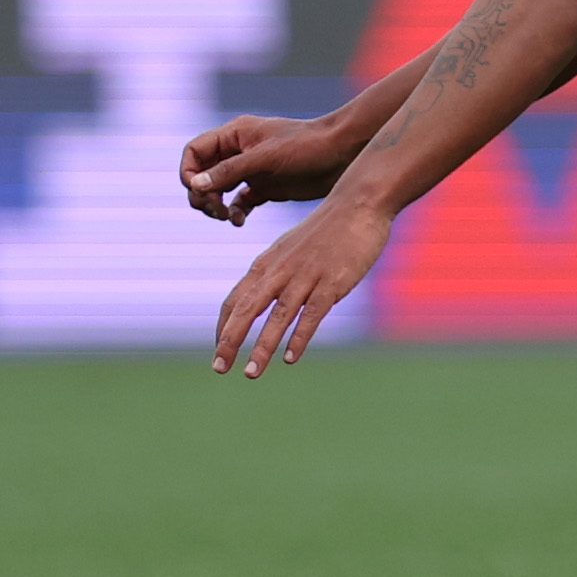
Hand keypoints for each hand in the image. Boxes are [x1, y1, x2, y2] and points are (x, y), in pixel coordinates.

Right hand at [179, 112, 356, 224]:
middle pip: (202, 175)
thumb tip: (194, 185)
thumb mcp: (266, 158)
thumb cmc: (306, 146)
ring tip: (227, 217)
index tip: (199, 191)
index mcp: (234, 135)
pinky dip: (234, 213)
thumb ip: (229, 172)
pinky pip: (238, 203)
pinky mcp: (265, 188)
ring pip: (217, 191)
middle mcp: (239, 152)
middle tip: (216, 210)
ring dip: (215, 206)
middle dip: (202, 194)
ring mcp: (251, 171)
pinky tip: (240, 221)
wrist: (342, 154)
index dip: (189, 172)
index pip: (194, 152)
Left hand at [211, 200, 386, 377]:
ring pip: (278, 316)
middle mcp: (280, 270)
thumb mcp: (289, 248)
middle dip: (230, 340)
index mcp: (267, 263)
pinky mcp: (332, 282)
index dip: (224, 327)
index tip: (218, 350)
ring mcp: (306, 276)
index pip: (235, 300)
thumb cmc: (325, 229)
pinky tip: (290, 358)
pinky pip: (311, 314)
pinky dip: (299, 338)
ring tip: (251, 373)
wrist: (358, 203)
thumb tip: (259, 297)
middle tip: (219, 368)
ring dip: (262, 347)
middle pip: (248, 309)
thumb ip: (273, 272)